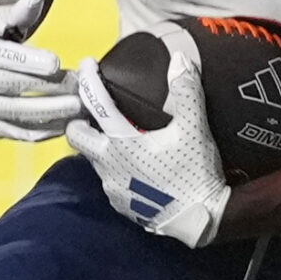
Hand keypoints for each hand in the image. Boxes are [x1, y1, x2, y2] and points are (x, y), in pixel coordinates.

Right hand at [0, 0, 79, 140]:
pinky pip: (19, 132)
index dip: (29, 60)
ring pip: (18, 114)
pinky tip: (68, 123)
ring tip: (80, 107)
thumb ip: (20, 11)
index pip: (2, 56)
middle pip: (14, 87)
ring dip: (51, 112)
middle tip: (80, 88)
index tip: (57, 62)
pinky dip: (45, 130)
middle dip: (49, 88)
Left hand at [65, 25, 228, 247]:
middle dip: (80, 121)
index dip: (89, 81)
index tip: (86, 66)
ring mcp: (112, 188)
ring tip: (120, 138)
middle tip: (95, 111)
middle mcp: (108, 165)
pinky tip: (133, 165)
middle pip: (77, 136)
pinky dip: (115, 168)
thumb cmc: (196, 172)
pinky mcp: (120, 204)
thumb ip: (186, 91)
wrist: (202, 220)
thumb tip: (179, 60)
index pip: (97, 104)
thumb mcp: (194, 128)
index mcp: (122, 143)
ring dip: (100, 146)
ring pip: (93, 160)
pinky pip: (108, 180)